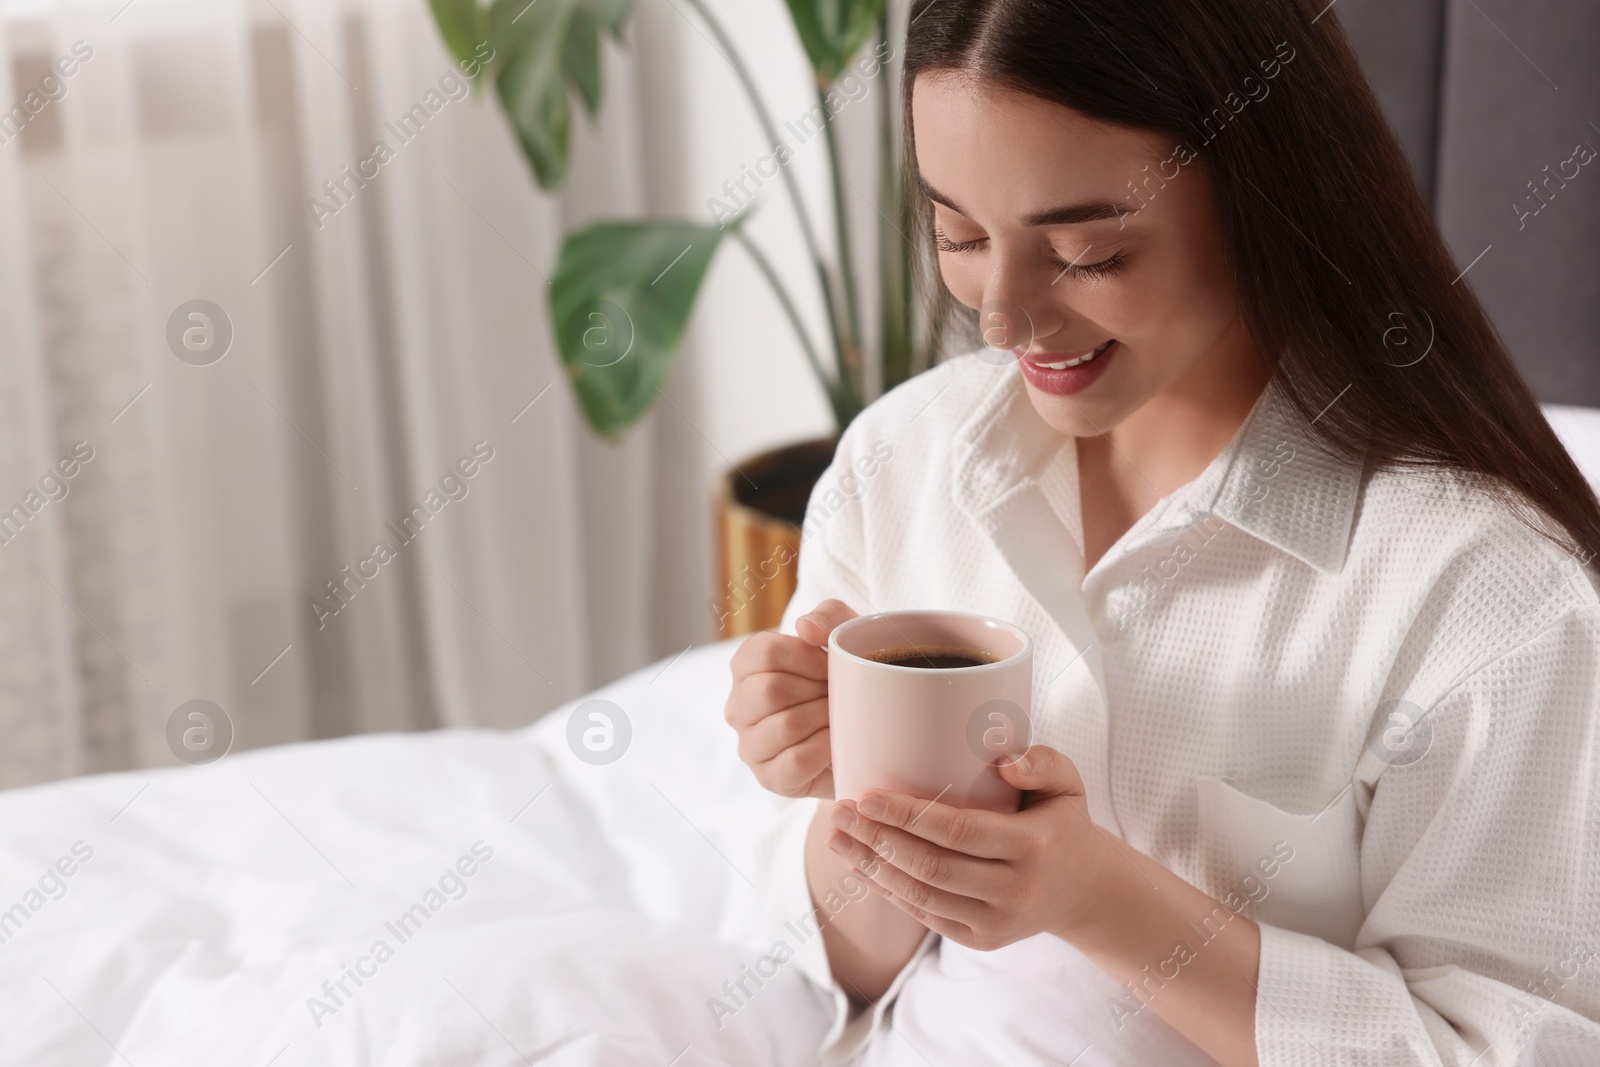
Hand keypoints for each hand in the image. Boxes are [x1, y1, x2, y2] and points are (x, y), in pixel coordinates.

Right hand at [725, 599, 857, 798]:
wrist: (866, 731)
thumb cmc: (848, 677)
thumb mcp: (846, 636)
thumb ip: (829, 615)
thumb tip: (805, 628)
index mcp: (746, 666)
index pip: (764, 653)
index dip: (807, 657)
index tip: (833, 665)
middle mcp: (738, 706)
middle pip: (771, 690)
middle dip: (818, 691)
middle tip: (840, 694)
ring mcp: (750, 745)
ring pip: (786, 725)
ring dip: (825, 719)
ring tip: (841, 716)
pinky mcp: (769, 778)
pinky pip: (797, 760)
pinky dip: (827, 748)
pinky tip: (838, 742)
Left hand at [824, 744, 1116, 949]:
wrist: (1086, 892)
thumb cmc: (1064, 825)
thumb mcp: (1068, 785)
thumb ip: (1042, 762)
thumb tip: (1003, 762)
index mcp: (1034, 846)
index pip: (960, 831)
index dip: (908, 816)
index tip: (867, 796)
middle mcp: (1015, 890)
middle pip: (931, 866)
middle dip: (877, 839)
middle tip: (840, 811)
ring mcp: (996, 921)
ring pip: (921, 896)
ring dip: (871, 867)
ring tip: (838, 837)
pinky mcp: (981, 940)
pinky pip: (925, 915)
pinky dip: (888, 891)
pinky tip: (861, 866)